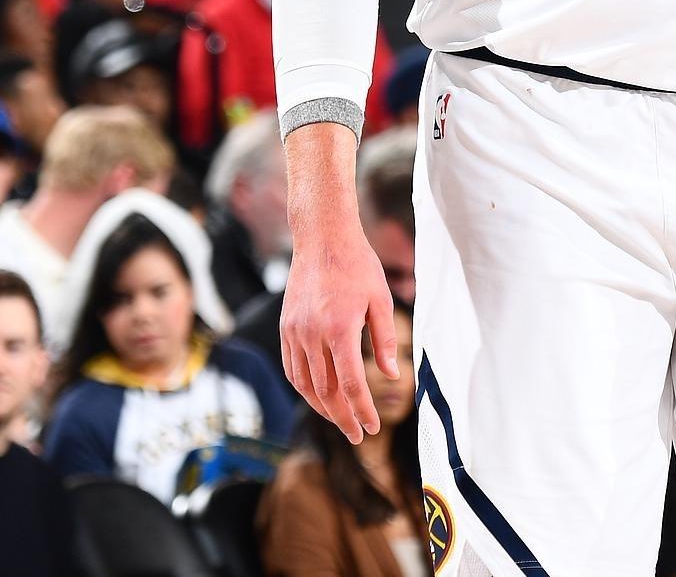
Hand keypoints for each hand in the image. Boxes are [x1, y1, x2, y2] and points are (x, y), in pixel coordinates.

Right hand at [279, 210, 399, 441]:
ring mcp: (294, 333)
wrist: (322, 239)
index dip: (362, 410)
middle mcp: (312, 335)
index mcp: (340, 329)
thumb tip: (390, 376)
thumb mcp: (381, 301)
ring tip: (339, 420)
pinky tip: (317, 396)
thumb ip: (385, 341)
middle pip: (326, 391)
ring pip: (304, 384)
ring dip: (321, 407)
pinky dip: (303, 388)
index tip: (371, 427)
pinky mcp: (285, 328)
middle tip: (357, 436)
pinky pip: (292, 368)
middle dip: (342, 417)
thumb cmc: (358, 266)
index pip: (351, 384)